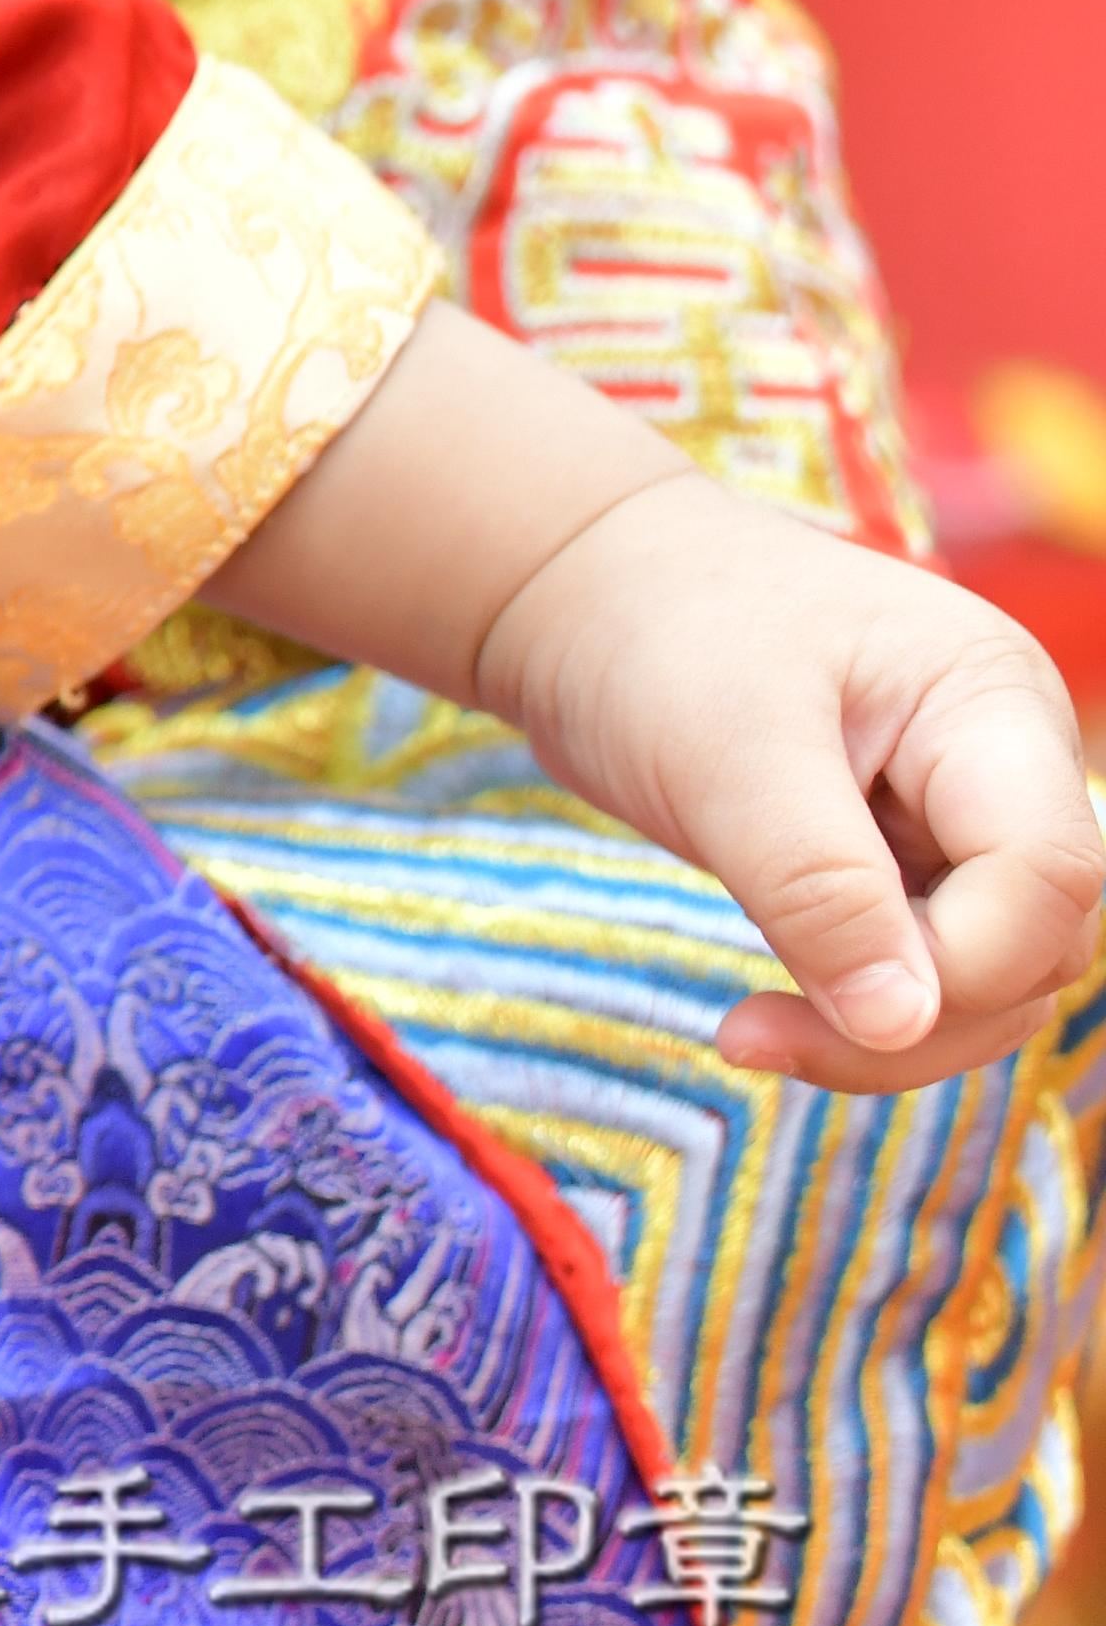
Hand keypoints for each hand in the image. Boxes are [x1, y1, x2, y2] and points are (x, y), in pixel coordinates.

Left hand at [474, 478, 1105, 1090]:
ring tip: (744, 1037)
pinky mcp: (897, 860)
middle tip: (752, 1038)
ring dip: (884, 1032)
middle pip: (1038, 944)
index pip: (1046, 875)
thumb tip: (901, 1024)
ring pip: (988, 973)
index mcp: (991, 703)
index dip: (963, 965)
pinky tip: (761, 1021)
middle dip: (922, 1020)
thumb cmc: (651, 634)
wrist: (577, 587)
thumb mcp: (723, 756)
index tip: (836, 999)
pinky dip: (854, 1008)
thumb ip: (820, 888)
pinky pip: (917, 964)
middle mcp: (1003, 763)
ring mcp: (957, 815)